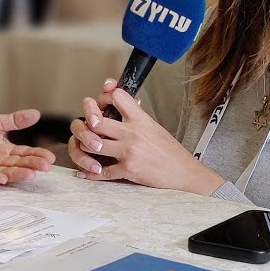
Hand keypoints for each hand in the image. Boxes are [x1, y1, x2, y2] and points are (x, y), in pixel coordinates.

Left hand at [0, 109, 55, 184]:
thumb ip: (13, 121)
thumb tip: (36, 113)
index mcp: (3, 151)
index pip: (23, 153)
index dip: (36, 155)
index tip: (50, 158)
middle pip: (17, 164)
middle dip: (31, 165)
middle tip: (46, 167)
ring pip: (3, 173)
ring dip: (17, 174)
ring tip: (30, 175)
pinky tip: (3, 178)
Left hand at [68, 84, 224, 194]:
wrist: (184, 173)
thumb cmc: (170, 151)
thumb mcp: (154, 126)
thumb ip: (137, 116)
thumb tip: (123, 103)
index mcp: (140, 119)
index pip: (117, 97)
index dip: (104, 97)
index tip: (100, 102)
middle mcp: (133, 133)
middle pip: (96, 121)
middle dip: (86, 122)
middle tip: (85, 126)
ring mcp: (128, 152)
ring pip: (92, 145)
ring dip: (85, 147)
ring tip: (86, 147)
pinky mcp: (127, 170)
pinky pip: (101, 172)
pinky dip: (91, 174)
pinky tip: (87, 172)